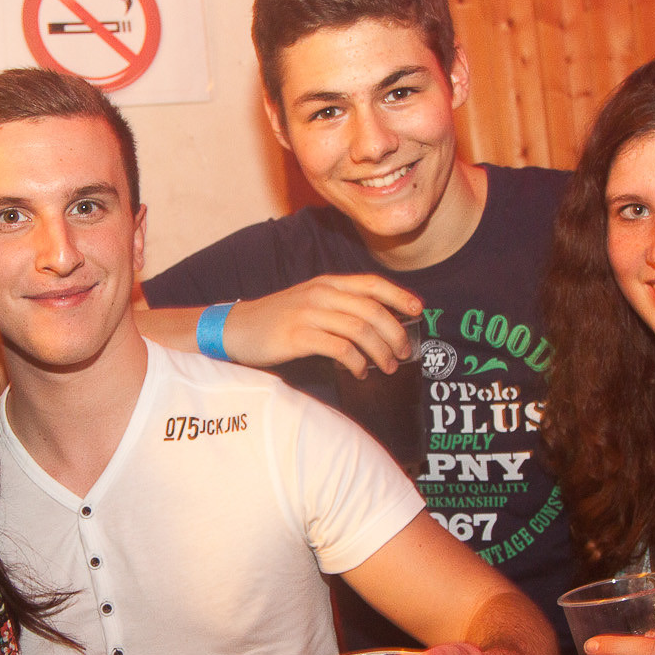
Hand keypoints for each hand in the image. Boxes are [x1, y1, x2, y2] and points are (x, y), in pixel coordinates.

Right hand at [222, 275, 421, 376]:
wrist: (236, 328)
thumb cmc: (277, 320)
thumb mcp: (310, 302)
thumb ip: (339, 306)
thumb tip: (376, 324)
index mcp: (327, 283)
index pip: (372, 283)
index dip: (399, 295)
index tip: (419, 309)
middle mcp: (321, 294)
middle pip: (372, 309)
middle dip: (395, 332)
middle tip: (404, 352)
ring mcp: (309, 314)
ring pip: (360, 329)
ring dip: (379, 351)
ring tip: (386, 367)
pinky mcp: (298, 336)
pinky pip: (339, 348)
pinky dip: (356, 362)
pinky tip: (359, 372)